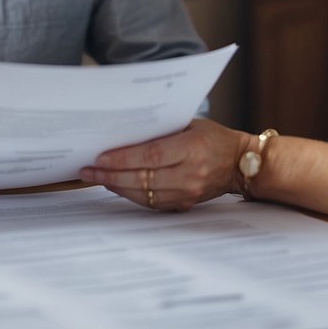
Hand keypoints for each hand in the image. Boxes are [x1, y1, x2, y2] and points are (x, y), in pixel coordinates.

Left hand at [79, 118, 249, 210]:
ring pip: (143, 194)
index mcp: (192, 148)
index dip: (122, 159)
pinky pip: (151, 202)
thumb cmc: (213, 137)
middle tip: (88, 170)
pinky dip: (131, 194)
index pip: (150, 156)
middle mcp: (190, 173)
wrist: (239, 163)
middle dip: (111, 174)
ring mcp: (188, 192)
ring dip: (116, 186)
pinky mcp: (184, 204)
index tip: (100, 158)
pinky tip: (116, 186)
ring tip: (96, 178)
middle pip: (142, 178)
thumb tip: (123, 134)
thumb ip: (160, 130)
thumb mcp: (189, 124)